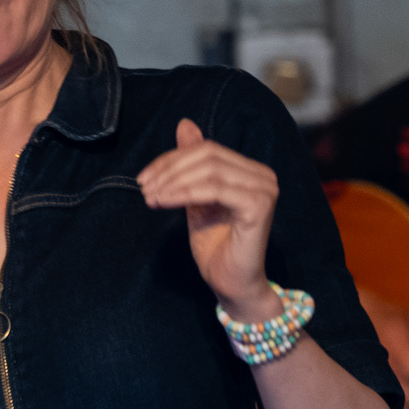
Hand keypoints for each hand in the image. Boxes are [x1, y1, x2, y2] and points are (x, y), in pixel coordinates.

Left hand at [138, 119, 281, 320]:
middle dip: (170, 168)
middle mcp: (263, 176)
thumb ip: (192, 165)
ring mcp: (264, 190)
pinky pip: (215, 189)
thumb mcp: (196, 198)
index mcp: (251, 171)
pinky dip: (185, 193)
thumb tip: (184, 124)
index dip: (172, 159)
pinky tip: (164, 202)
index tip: (144, 178)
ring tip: (151, 197)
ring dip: (174, 182)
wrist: (232, 284)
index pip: (208, 149)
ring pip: (210, 170)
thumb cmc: (216, 246)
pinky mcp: (259, 206)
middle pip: (209, 155)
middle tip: (145, 188)